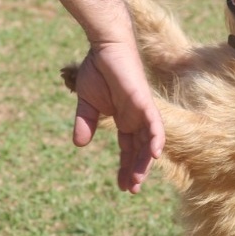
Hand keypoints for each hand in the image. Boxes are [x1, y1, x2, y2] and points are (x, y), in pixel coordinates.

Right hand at [71, 42, 164, 193]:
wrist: (105, 46)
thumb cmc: (97, 69)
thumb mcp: (87, 103)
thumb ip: (85, 122)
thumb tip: (79, 144)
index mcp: (124, 118)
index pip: (128, 148)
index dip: (126, 167)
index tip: (122, 186)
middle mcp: (137, 117)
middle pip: (140, 150)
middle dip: (136, 170)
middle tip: (131, 190)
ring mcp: (142, 110)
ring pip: (148, 142)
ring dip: (144, 162)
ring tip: (137, 181)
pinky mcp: (144, 101)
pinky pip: (155, 123)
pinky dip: (155, 139)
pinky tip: (153, 156)